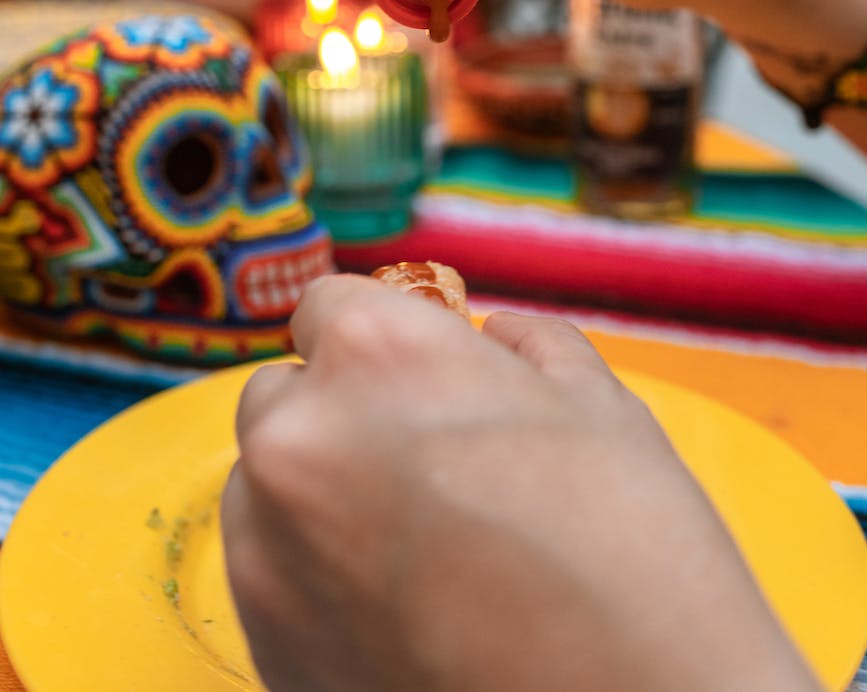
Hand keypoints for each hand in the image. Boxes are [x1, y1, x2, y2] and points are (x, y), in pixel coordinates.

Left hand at [221, 275, 818, 691]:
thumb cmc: (632, 553)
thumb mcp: (598, 403)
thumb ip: (525, 344)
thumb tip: (494, 337)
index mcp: (375, 353)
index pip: (327, 305)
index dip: (379, 333)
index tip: (413, 371)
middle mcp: (299, 437)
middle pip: (283, 393)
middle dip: (336, 409)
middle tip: (419, 458)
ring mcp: (269, 550)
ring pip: (265, 483)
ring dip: (315, 489)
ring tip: (413, 539)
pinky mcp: (264, 644)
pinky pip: (268, 572)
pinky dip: (311, 571)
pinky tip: (399, 601)